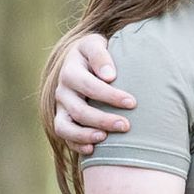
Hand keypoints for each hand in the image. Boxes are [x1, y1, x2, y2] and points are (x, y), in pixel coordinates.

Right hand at [52, 32, 133, 155]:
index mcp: (70, 70)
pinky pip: (64, 136)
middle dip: (102, 119)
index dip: (110, 96)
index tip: (132, 102)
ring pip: (65, 126)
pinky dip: (76, 144)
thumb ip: (100, 55)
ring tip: (105, 138)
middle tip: (126, 125)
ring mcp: (60, 107)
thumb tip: (109, 76)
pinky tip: (92, 150)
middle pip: (79, 110)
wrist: (81, 59)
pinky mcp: (62, 119)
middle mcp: (62, 90)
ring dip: (85, 135)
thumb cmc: (95, 53)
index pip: (89, 86)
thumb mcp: (95, 44)